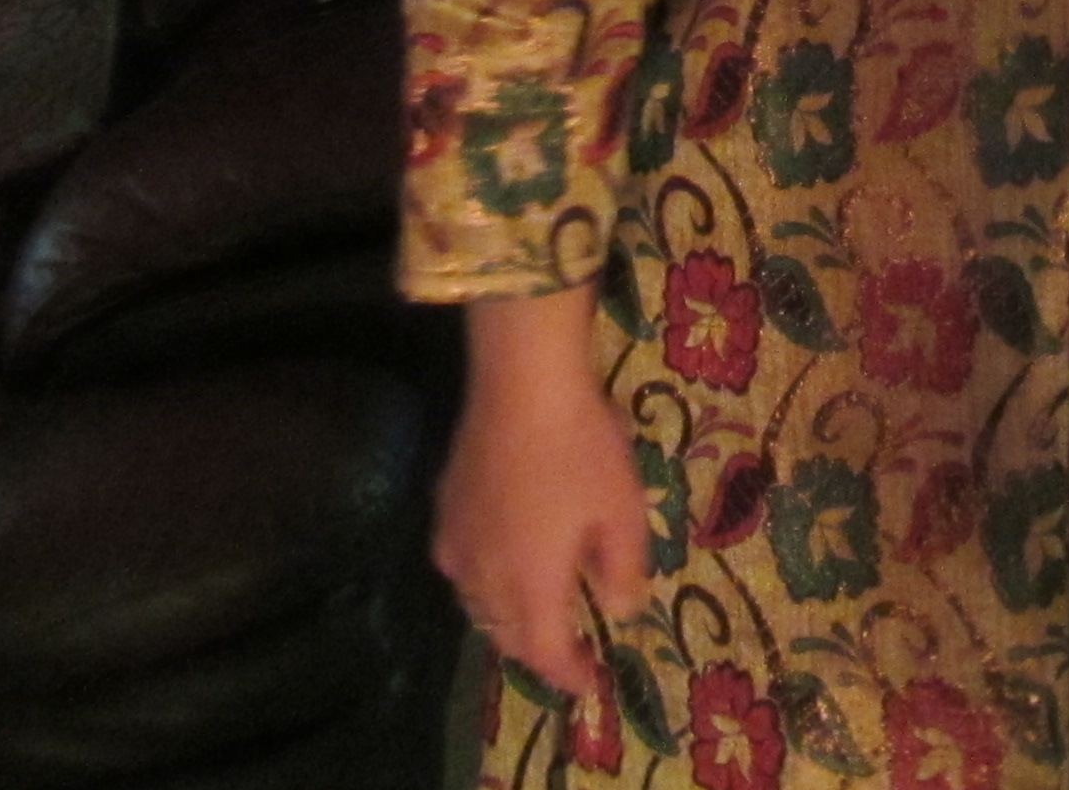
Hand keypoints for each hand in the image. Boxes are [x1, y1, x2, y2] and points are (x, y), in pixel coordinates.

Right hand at [433, 286, 644, 699]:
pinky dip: (485, 584)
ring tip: (538, 614)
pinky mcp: (444, 510)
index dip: (568, 674)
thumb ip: (624, 569)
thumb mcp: (622, 511)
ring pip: (478, 606)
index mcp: (529, 587)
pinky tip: (501, 564)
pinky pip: (462, 568)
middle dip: (539, 651)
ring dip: (509, 621)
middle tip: (569, 651)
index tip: (591, 684)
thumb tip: (623, 611)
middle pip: (506, 635)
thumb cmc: (581, 448)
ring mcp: (457, 543)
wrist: (521, 383)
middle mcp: (483, 578)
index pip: (544, 652)